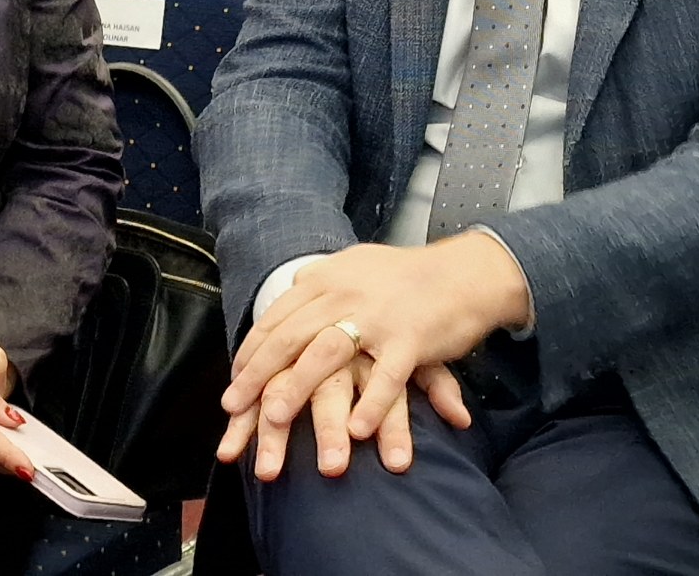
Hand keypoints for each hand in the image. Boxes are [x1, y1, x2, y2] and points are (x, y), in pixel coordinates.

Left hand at [219, 237, 529, 471]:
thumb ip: (322, 277)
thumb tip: (292, 283)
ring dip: (297, 388)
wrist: (466, 272)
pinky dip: (371, 404)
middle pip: (291, 337)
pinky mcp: (411, 339)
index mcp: (327, 279)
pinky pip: (387, 376)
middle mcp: (344, 295)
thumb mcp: (355, 265)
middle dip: (258, 375)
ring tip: (274, 420)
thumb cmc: (407, 275)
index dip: (251, 353)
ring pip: (327, 354)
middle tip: (233, 409)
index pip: (276, 318)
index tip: (232, 384)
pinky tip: (356, 431)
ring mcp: (377, 317)